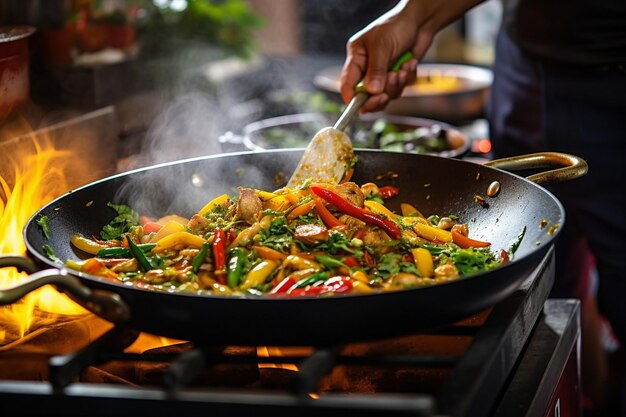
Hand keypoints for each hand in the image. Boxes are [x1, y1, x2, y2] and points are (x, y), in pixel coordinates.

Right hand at [340, 0, 481, 111]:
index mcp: (357, 57)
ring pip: (385, 94)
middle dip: (378, 96)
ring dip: (395, 85)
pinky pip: (400, 88)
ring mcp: (383, 73)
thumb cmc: (397, 26)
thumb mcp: (382, 47)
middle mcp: (367, 67)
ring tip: (402, 70)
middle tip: (385, 95)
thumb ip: (376, 70)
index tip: (359, 106)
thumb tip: (371, 92)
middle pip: (367, 95)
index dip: (351, 97)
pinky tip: (410, 63)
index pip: (348, 83)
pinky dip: (406, 78)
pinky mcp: (397, 76)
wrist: (421, 21)